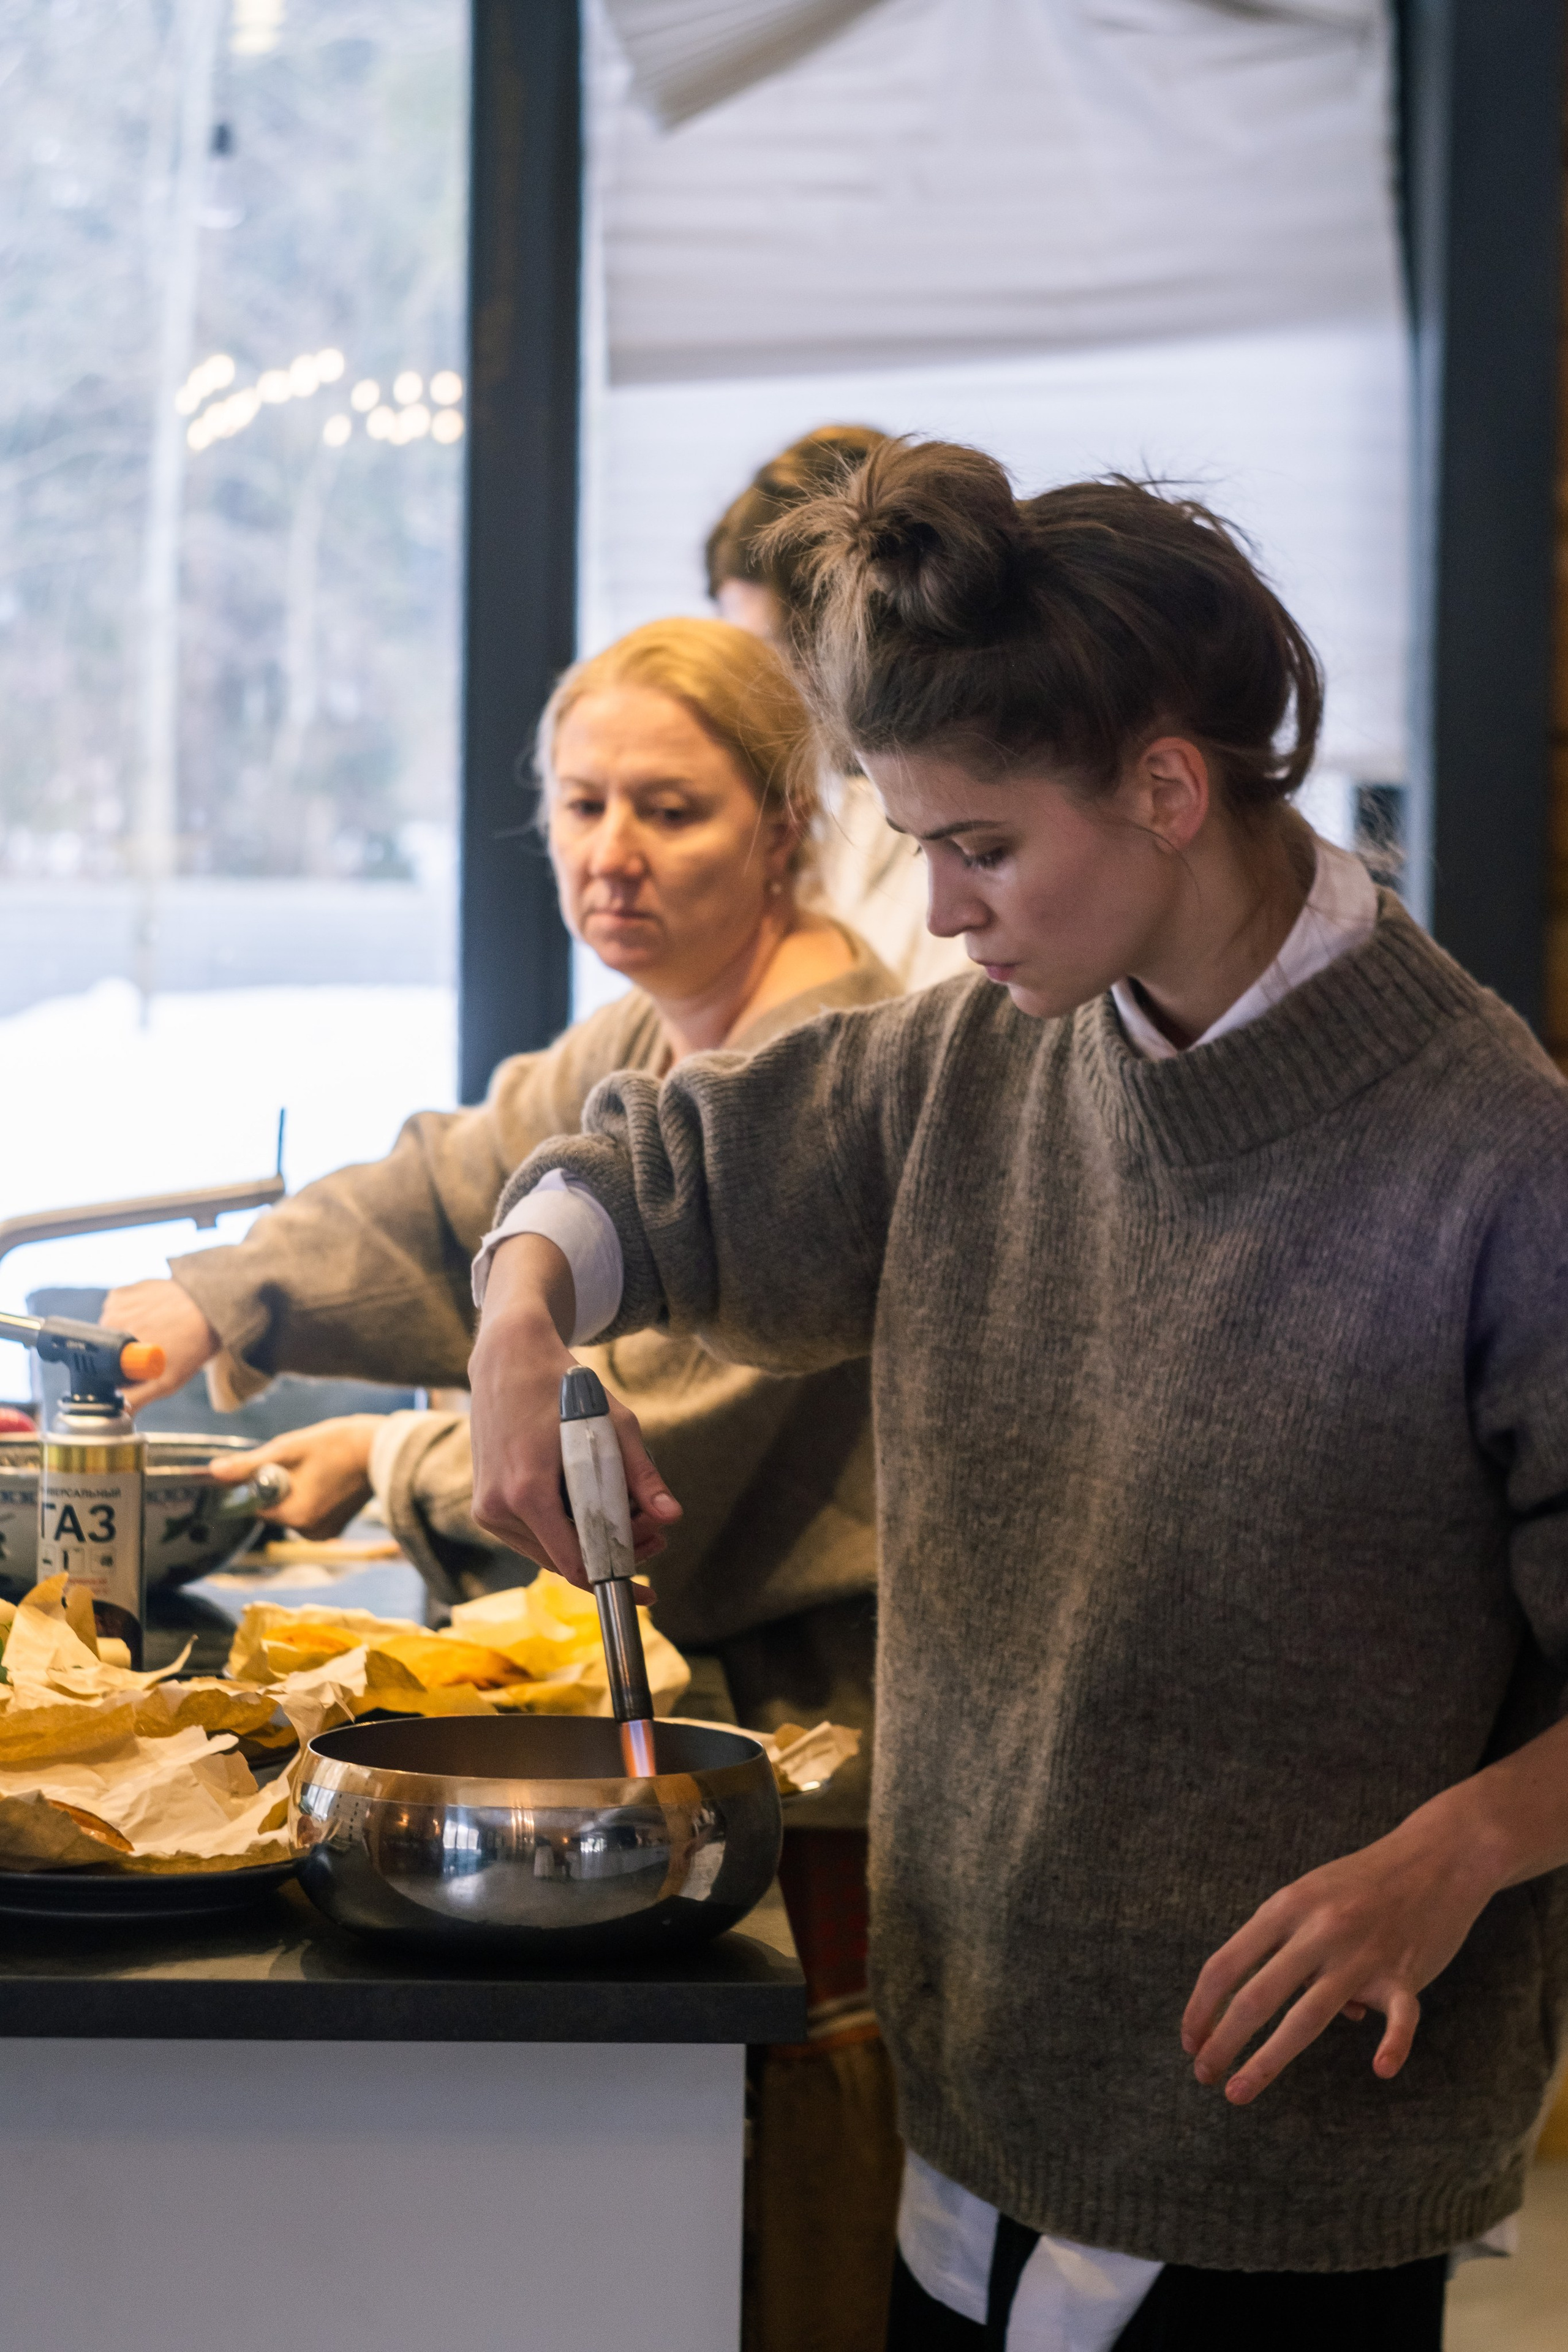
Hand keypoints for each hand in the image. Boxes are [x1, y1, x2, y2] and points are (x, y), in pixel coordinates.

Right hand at [101, 1280, 218, 1408]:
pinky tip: (154, 1316)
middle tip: (152, 1352)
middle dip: (123, 1355)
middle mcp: (108, 1323)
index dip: (116, 1374)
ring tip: (157, 1333)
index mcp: (114, 1348)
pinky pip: (117, 1310)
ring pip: (112, 1329)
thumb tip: (114, 1417)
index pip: (101, 1370)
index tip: (134, 1372)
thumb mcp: (165, 1381)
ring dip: (129, 1333)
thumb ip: (135, 1400)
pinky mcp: (121, 1291)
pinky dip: (132, 1314)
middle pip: (106, 1349)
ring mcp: (114, 1304)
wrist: (211, 1308)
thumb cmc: (192, 1346)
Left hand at [209, 1415, 379, 1540]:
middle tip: (302, 1462)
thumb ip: (248, 1466)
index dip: (258, 1482)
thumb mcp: (288, 1449)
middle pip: (274, 1509)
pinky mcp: (335, 1528)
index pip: (256, 1505)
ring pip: (292, 1510)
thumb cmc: (338, 1444)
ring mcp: (324, 1533)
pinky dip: (312, 1497)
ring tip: (319, 1468)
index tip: (274, 1462)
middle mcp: (308, 1533)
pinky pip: (309, 1513)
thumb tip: (213, 1472)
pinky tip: (329, 1478)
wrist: (386, 1449)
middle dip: (279, 1486)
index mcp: (295, 1516)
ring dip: (296, 1490)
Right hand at [468, 1233, 677, 1594]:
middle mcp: (499, 1508)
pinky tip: (598, 1510)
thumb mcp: (613, 1425)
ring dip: (592, 1545)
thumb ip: (640, 1475)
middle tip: (656, 1536)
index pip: (573, 1562)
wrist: (508, 1359)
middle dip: (614, 1556)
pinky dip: (568, 1532)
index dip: (614, 1577)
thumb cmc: (564, 1388)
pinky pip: (535, 1537)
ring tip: (634, 1518)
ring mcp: (487, 1511)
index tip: (646, 1588)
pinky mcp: (485, 1507)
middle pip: (565, 1562)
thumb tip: (672, 1516)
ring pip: (550, 1553)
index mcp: (526, 1492)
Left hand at [1181, 1794, 1501, 2105]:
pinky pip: (1400, 2017)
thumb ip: (1288, 1948)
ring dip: (1267, 2061)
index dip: (1201, 2008)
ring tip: (1237, 2092)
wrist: (1438, 1855)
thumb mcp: (1311, 1896)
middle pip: (1257, 1997)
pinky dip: (1393, 2044)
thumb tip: (1280, 2015)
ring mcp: (1362, 1954)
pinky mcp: (1406, 1973)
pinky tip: (1381, 2068)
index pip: (1226, 1964)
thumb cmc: (1363, 1882)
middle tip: (1204, 2076)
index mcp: (1286, 1907)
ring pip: (1307, 2018)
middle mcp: (1318, 1930)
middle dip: (1222, 2042)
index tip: (1189, 2042)